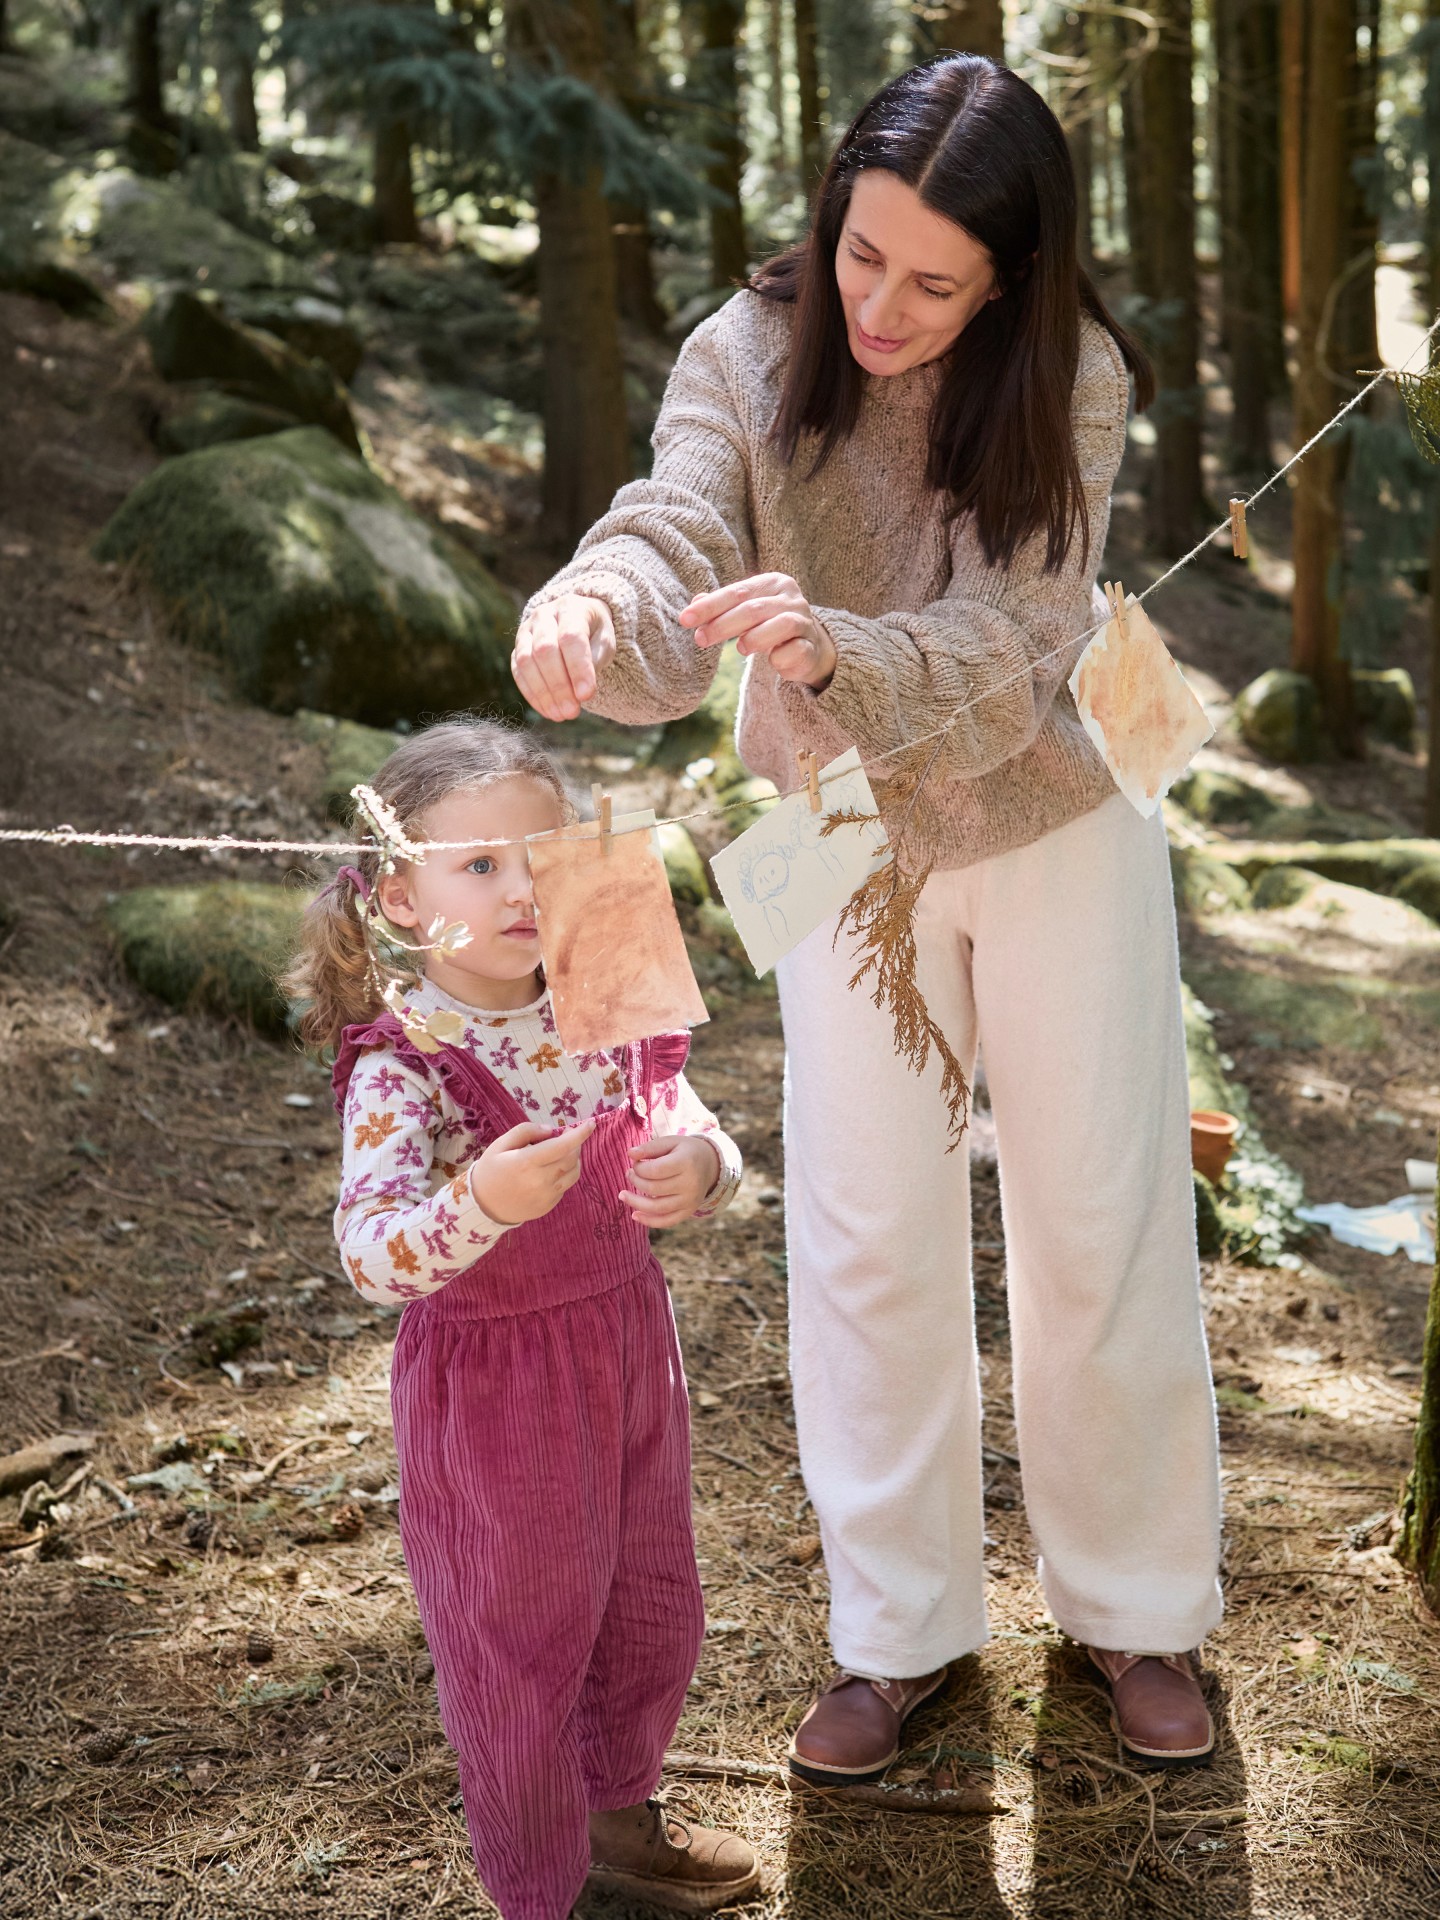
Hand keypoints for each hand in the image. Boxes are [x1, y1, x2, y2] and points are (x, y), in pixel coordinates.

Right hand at [470, 1118, 595, 1225]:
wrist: (482, 1206)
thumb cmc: (490, 1170)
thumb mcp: (501, 1144)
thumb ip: (526, 1131)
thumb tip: (551, 1131)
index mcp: (526, 1163)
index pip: (562, 1146)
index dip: (580, 1134)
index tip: (591, 1123)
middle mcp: (540, 1181)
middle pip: (572, 1158)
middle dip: (575, 1144)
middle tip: (566, 1136)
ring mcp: (546, 1196)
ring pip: (574, 1173)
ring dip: (574, 1159)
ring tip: (560, 1153)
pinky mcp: (549, 1206)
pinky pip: (565, 1186)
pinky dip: (564, 1174)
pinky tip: (549, 1171)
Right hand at [511, 595, 616, 720]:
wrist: (575, 620)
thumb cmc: (593, 634)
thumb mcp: (604, 642)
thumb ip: (594, 660)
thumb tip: (580, 692)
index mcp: (571, 608)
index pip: (571, 637)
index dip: (578, 668)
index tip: (587, 696)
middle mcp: (544, 615)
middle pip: (545, 650)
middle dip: (559, 686)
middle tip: (572, 712)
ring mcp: (526, 631)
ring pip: (527, 662)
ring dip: (543, 693)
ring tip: (561, 715)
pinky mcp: (517, 648)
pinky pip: (518, 672)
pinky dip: (532, 694)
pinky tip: (547, 710)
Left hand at [620, 1135, 720, 1229]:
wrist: (711, 1165)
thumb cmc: (685, 1151)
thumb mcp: (670, 1142)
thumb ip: (650, 1147)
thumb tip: (630, 1154)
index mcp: (686, 1162)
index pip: (654, 1171)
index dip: (638, 1168)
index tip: (635, 1163)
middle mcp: (690, 1184)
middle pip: (653, 1189)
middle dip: (635, 1181)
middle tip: (629, 1174)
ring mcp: (690, 1200)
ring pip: (657, 1207)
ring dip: (635, 1203)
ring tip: (623, 1195)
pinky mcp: (689, 1211)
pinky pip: (667, 1221)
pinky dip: (649, 1221)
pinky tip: (634, 1215)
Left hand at [680, 572, 837, 689]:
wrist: (807, 647)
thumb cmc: (768, 625)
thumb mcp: (744, 612)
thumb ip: (721, 607)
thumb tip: (694, 602)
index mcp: (773, 583)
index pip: (737, 591)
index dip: (710, 606)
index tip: (684, 619)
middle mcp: (791, 598)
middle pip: (754, 608)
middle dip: (723, 624)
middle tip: (700, 639)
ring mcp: (805, 622)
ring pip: (781, 624)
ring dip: (755, 638)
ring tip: (739, 649)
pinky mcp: (811, 647)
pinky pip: (796, 650)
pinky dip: (780, 657)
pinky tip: (772, 661)